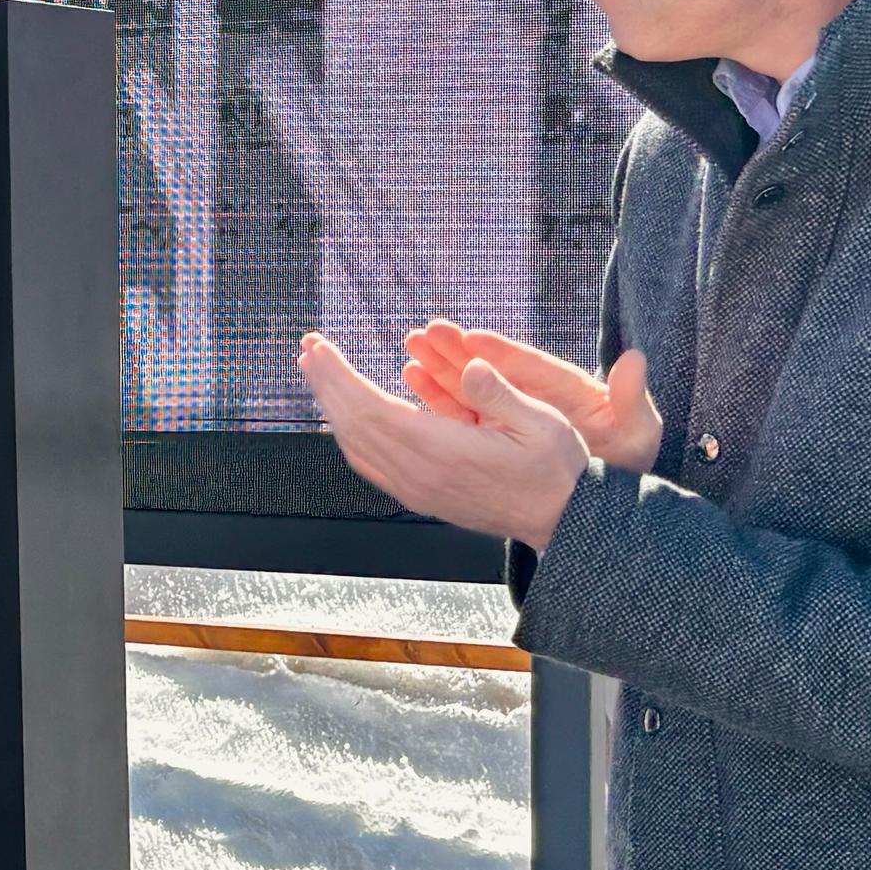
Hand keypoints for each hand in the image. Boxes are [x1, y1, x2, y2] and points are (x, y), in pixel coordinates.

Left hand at [296, 329, 593, 548]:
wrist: (562, 523)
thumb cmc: (555, 471)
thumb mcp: (542, 423)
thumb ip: (500, 394)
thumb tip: (470, 366)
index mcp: (441, 453)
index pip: (370, 410)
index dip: (339, 377)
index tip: (318, 347)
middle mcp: (418, 475)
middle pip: (353, 426)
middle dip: (326, 385)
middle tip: (308, 349)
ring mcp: (415, 490)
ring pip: (356, 446)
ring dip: (334, 407)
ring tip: (321, 374)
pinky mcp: (420, 495)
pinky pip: (371, 462)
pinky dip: (352, 431)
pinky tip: (348, 412)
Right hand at [401, 327, 658, 470]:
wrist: (608, 498)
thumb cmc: (627, 460)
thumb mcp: (637, 431)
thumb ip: (630, 398)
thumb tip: (636, 359)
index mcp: (567, 390)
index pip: (530, 367)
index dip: (501, 352)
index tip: (473, 338)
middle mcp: (534, 398)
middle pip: (492, 370)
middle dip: (457, 351)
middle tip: (426, 331)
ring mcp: (513, 416)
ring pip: (471, 387)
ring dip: (441, 367)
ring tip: (412, 347)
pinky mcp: (497, 435)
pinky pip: (463, 413)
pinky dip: (439, 397)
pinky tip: (414, 379)